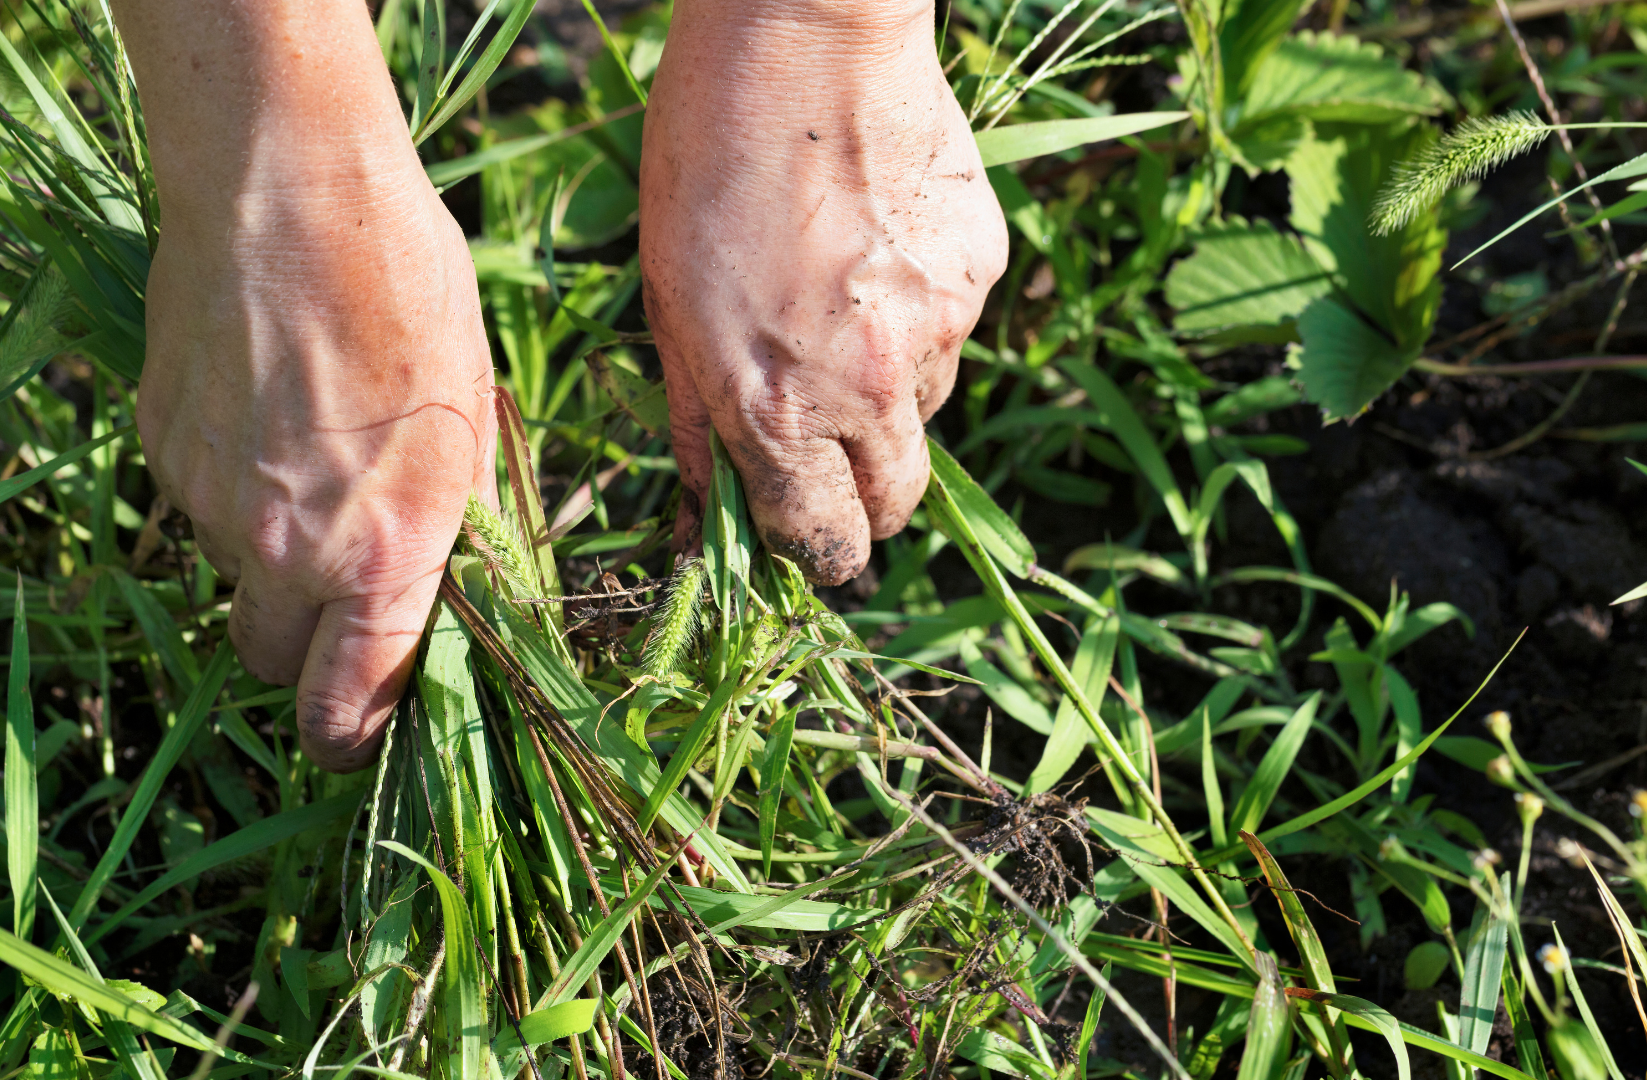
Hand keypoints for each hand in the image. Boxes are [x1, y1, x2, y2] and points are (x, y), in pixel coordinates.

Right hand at [116, 0, 495, 771]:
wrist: (288, 188)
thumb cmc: (410, 292)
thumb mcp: (475, 419)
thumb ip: (455, 529)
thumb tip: (451, 600)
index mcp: (384, 553)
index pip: (348, 711)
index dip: (355, 741)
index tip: (363, 735)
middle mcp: (286, 549)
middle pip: (273, 665)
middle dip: (306, 652)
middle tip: (343, 594)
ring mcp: (208, 503)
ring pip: (234, 580)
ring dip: (268, 560)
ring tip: (311, 461)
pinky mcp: (159, 450)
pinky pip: (195, 509)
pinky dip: (228, 491)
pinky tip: (264, 413)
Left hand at [639, 1, 1006, 584]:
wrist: (806, 35)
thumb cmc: (705, 161)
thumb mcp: (665, 301)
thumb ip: (696, 419)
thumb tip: (706, 512)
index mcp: (778, 409)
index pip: (824, 543)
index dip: (815, 552)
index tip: (806, 537)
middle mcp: (870, 387)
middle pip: (895, 504)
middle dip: (864, 500)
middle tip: (828, 450)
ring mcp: (939, 328)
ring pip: (924, 409)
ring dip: (888, 393)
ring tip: (837, 302)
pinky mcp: (981, 271)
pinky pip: (952, 327)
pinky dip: (919, 313)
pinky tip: (875, 245)